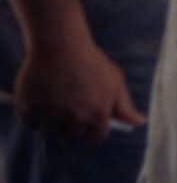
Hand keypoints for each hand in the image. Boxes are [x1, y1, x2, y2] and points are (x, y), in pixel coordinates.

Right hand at [14, 35, 143, 144]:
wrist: (61, 44)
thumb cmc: (91, 62)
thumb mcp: (114, 82)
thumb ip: (125, 107)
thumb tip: (140, 122)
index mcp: (99, 114)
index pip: (95, 138)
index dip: (91, 131)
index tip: (87, 126)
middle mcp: (75, 118)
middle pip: (70, 137)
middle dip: (70, 126)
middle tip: (68, 109)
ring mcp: (51, 115)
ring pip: (49, 131)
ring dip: (50, 121)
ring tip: (54, 101)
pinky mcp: (29, 109)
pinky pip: (30, 123)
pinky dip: (32, 114)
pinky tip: (39, 98)